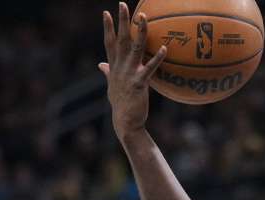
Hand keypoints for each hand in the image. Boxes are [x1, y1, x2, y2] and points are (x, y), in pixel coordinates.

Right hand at [99, 2, 166, 139]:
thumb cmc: (121, 104)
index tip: (106, 12)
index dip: (107, 27)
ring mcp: (128, 74)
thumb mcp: (111, 85)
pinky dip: (157, 57)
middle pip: (120, 39)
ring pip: (135, 48)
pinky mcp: (139, 83)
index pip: (109, 42)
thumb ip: (107, 72)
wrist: (125, 122)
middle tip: (122, 4)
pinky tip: (164, 47)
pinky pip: (150, 67)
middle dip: (121, 21)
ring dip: (139, 31)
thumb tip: (100, 64)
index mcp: (113, 66)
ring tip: (143, 16)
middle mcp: (119, 67)